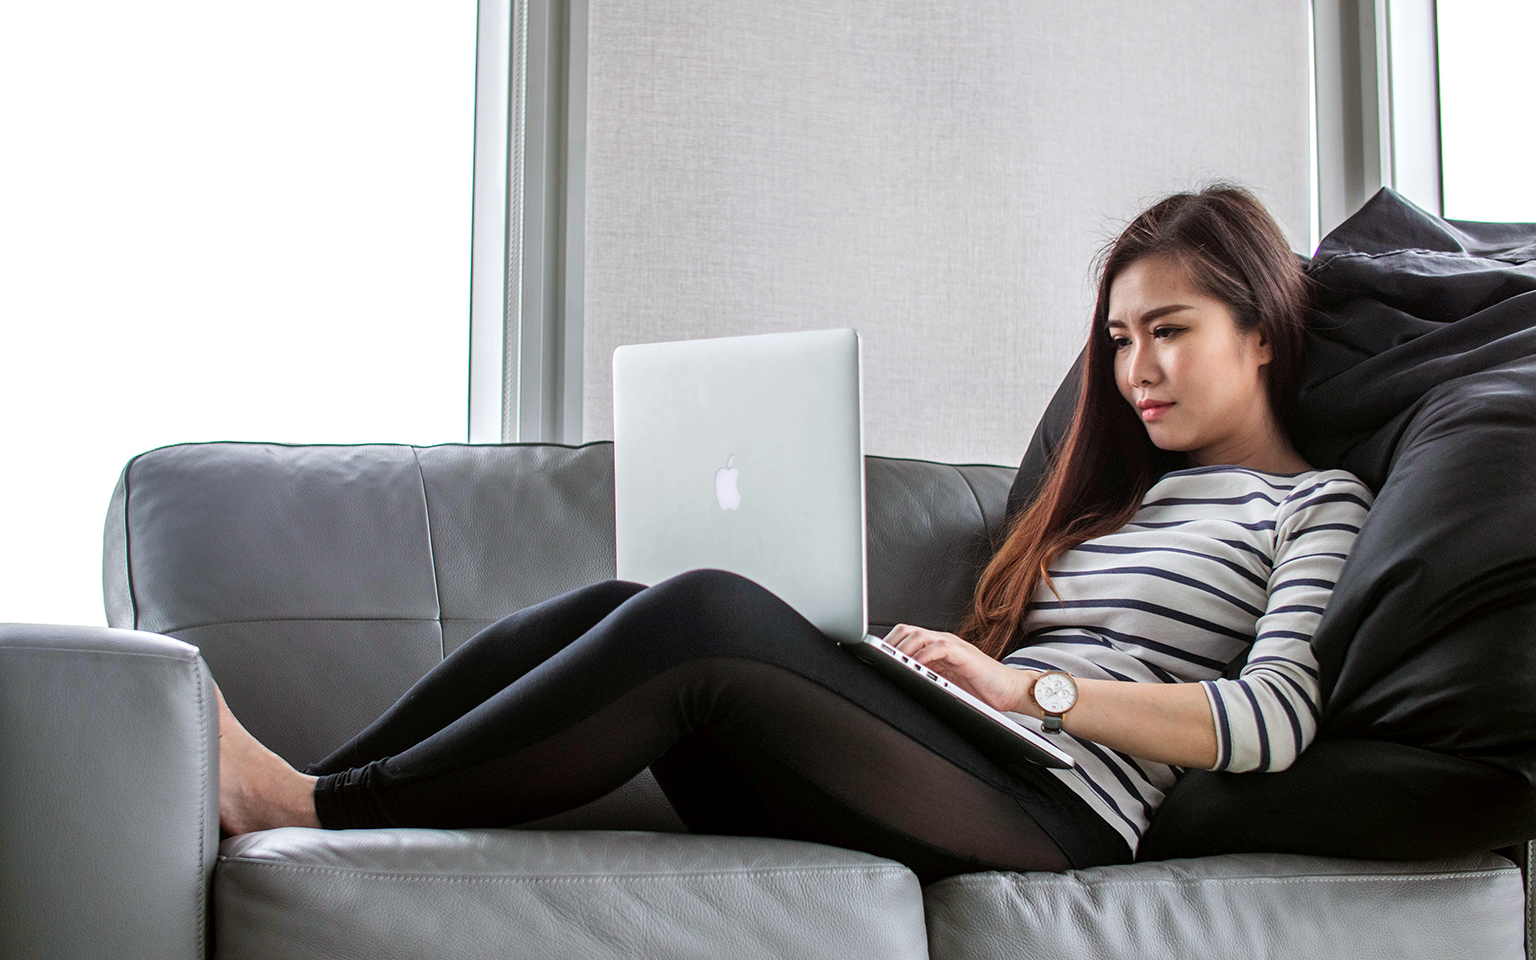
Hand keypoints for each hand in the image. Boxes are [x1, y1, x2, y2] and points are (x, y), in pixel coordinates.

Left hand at [885, 624, 1036, 714]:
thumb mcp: (943, 683)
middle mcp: (941, 642)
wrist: (1009, 691)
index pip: (904, 637)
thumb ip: (924, 678)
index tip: (869, 656)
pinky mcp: (964, 654)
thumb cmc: (979, 689)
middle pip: (907, 631)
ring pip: (920, 635)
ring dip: (903, 648)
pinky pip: (940, 647)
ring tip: (892, 661)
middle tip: (877, 659)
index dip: (886, 644)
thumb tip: (897, 684)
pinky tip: (916, 665)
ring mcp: (953, 646)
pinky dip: (924, 654)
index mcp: (934, 648)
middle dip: (889, 644)